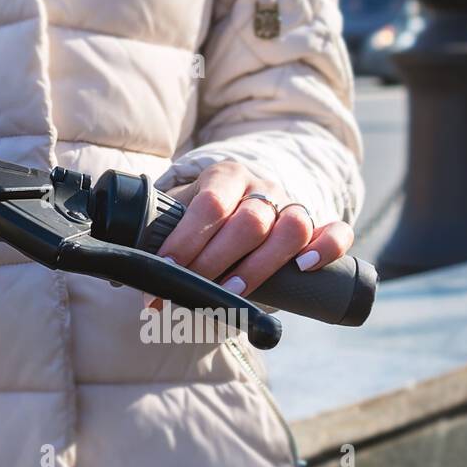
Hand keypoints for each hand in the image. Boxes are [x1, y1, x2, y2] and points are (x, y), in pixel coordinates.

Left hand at [153, 161, 352, 304]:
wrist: (243, 199)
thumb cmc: (204, 216)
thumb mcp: (182, 211)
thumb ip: (163, 232)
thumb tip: (130, 272)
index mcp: (224, 176)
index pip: (208, 206)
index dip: (186, 242)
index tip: (165, 270)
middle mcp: (262, 186)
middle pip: (249, 221)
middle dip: (216, 261)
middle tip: (192, 288)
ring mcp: (293, 203)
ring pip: (292, 226)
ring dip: (261, 265)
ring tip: (234, 291)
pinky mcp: (319, 224)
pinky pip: (336, 231)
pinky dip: (326, 248)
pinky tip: (305, 267)